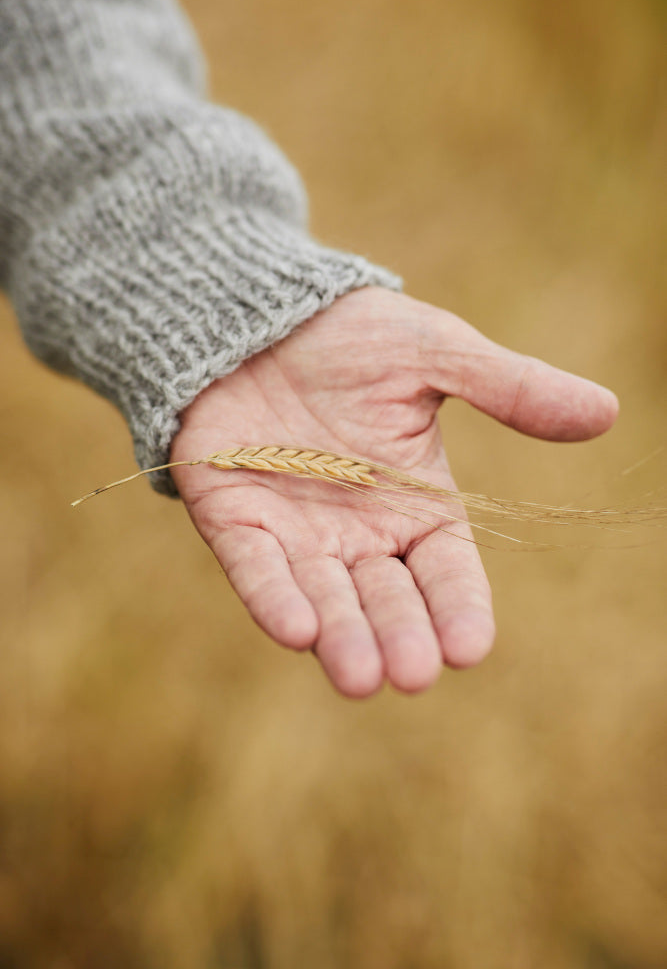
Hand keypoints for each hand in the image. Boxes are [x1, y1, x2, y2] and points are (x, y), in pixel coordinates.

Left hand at [170, 288, 617, 697]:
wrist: (258, 313)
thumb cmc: (352, 334)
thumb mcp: (437, 353)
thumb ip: (510, 387)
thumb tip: (605, 411)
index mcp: (414, 502)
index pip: (446, 567)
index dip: (460, 606)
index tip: (472, 646)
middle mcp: (358, 531)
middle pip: (386, 595)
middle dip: (400, 634)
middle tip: (414, 674)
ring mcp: (295, 530)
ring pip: (324, 596)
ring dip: (341, 636)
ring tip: (360, 677)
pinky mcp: (233, 517)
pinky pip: (254, 566)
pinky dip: (273, 597)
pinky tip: (295, 629)